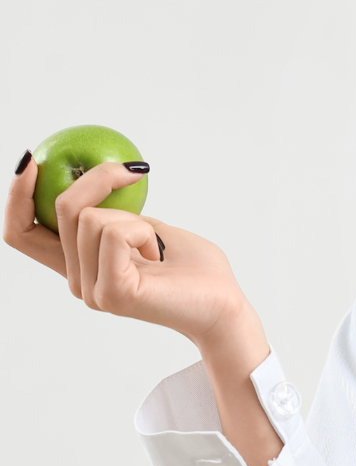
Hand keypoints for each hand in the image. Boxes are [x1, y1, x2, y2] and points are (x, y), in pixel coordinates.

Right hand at [7, 151, 281, 465]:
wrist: (225, 306)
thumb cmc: (197, 271)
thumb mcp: (149, 227)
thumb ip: (116, 212)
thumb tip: (92, 171)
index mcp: (80, 267)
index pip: (22, 232)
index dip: (16, 194)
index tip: (34, 159)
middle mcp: (79, 282)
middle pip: (60, 209)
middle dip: (96, 180)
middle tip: (131, 171)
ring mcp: (92, 291)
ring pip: (90, 217)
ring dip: (134, 217)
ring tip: (157, 247)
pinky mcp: (113, 292)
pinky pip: (113, 232)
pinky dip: (141, 230)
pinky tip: (159, 256)